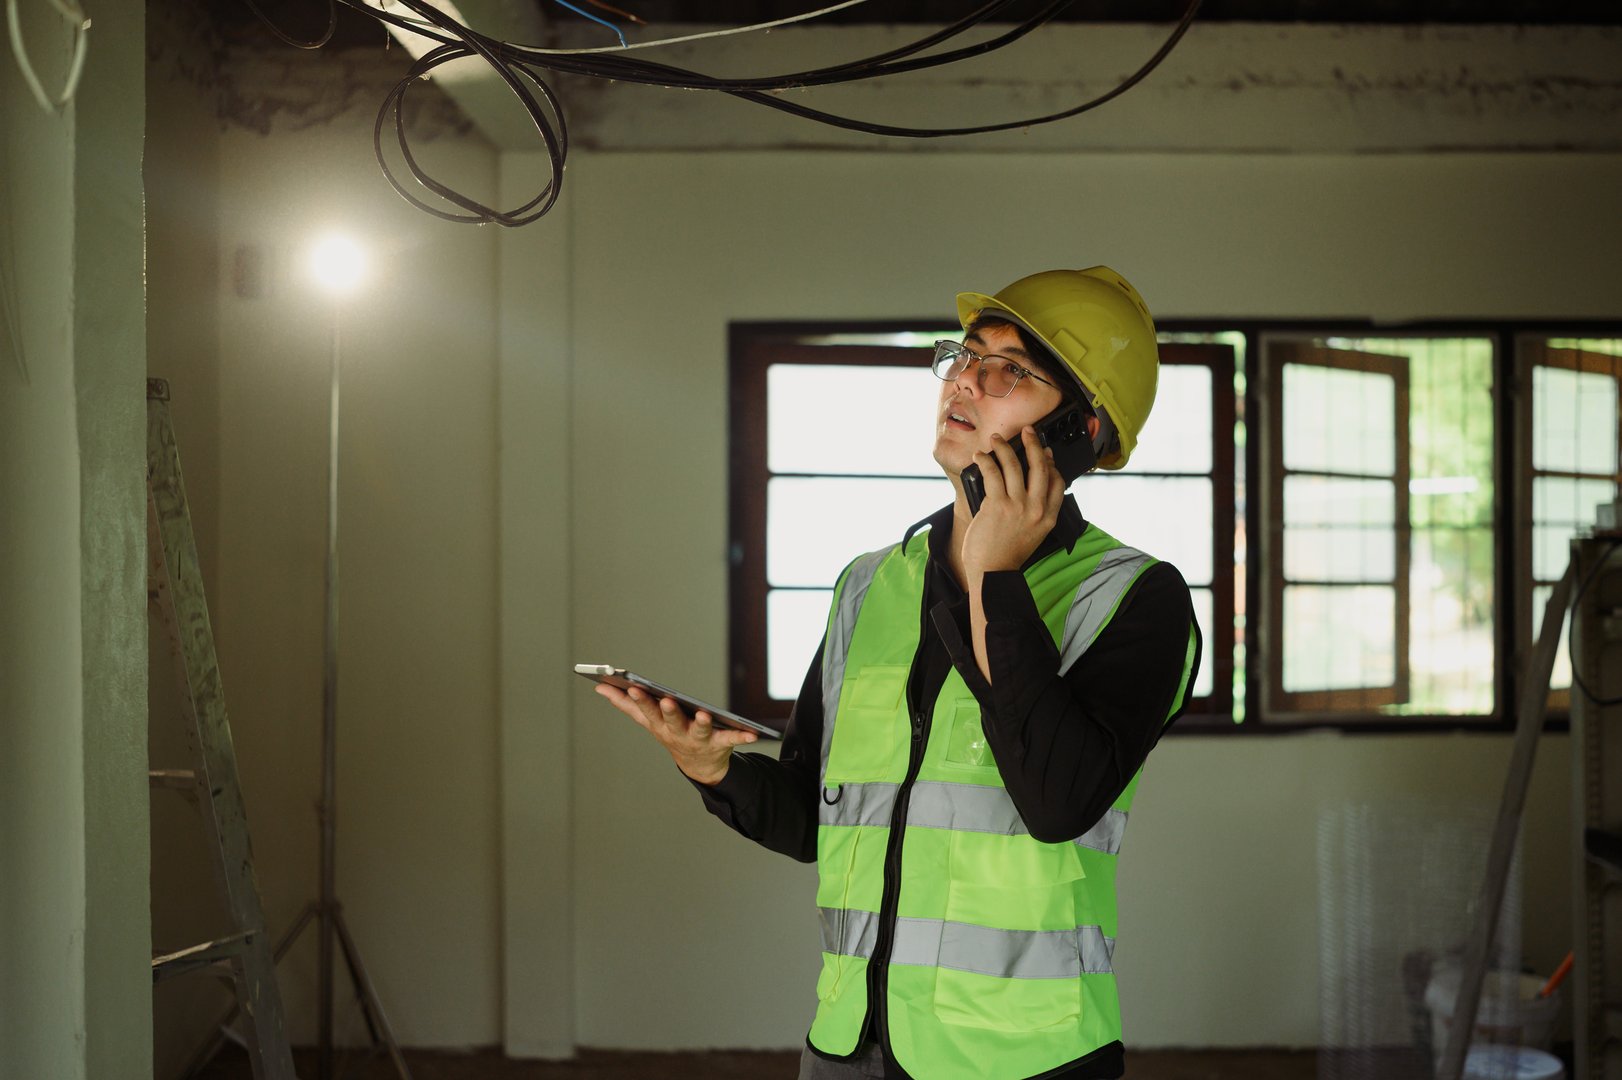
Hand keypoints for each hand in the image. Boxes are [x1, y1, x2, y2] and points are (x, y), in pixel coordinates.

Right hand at [594, 683, 757, 784]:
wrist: (699, 766)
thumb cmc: (671, 734)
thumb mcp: (647, 720)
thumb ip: (624, 703)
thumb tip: (599, 685)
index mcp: (659, 725)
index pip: (646, 711)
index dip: (639, 699)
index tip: (632, 685)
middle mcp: (677, 733)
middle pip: (671, 720)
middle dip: (668, 711)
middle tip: (666, 699)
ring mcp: (699, 739)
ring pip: (699, 730)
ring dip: (700, 723)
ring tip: (702, 713)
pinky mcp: (721, 744)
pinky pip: (732, 739)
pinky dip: (742, 737)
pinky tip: (753, 733)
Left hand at [961, 426, 1065, 575]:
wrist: (992, 573)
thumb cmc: (1006, 556)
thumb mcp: (1031, 536)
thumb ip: (1034, 514)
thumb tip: (1026, 490)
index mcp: (1048, 518)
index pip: (1058, 483)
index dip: (1052, 464)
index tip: (1045, 453)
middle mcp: (1036, 510)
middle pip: (1040, 468)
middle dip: (1034, 445)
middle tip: (1028, 431)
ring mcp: (1018, 506)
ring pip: (1015, 466)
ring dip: (1005, 448)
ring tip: (997, 439)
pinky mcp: (997, 506)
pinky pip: (993, 474)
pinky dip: (986, 461)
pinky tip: (981, 456)